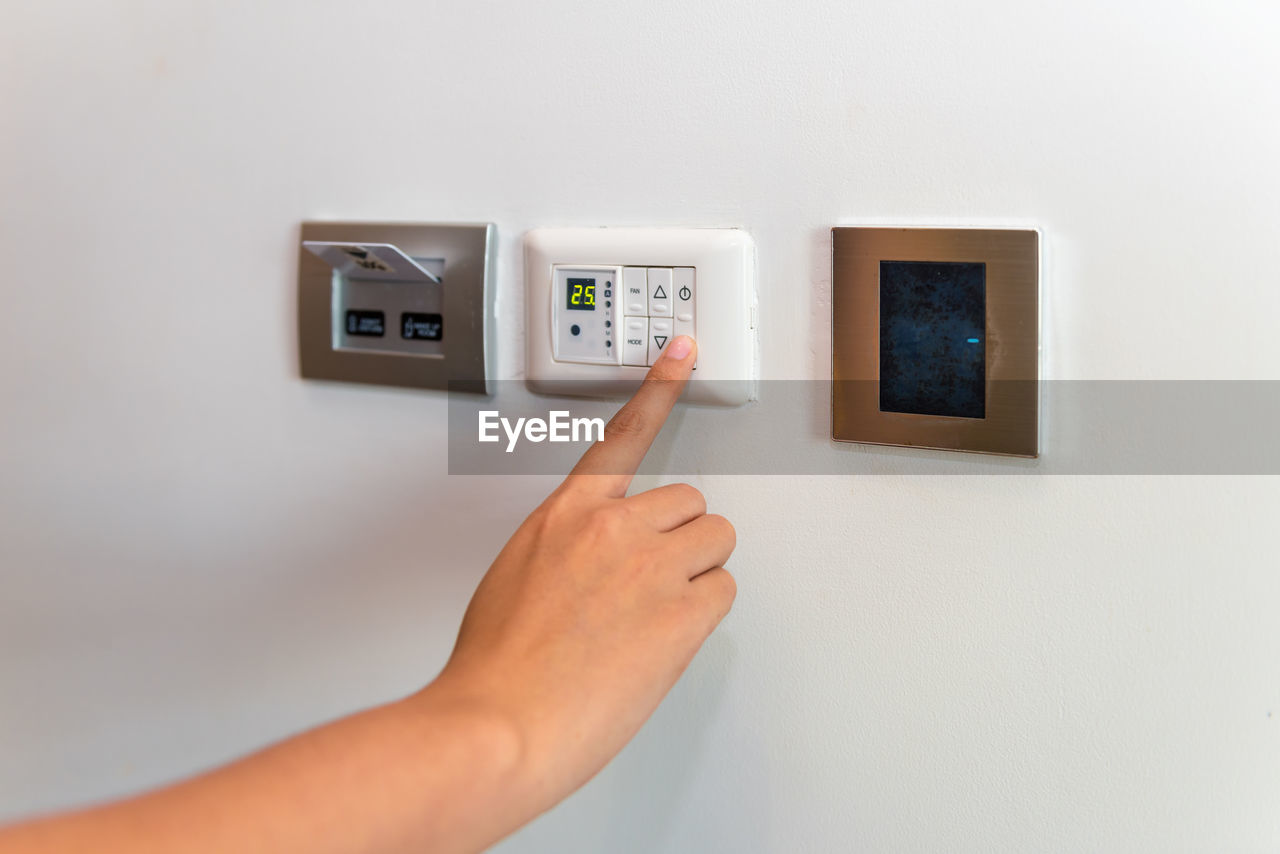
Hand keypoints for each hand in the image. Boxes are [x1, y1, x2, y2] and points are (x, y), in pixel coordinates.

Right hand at [427, 335, 736, 812]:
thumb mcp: (516, 578)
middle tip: (651, 583)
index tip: (683, 352)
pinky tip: (661, 640)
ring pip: (715, 540)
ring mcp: (650, 567)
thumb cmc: (495, 666)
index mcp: (565, 515)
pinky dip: (702, 614)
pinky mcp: (681, 613)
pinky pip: (723, 591)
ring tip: (654, 614)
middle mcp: (612, 528)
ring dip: (697, 571)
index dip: (659, 387)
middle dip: (679, 538)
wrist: (498, 723)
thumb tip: (598, 565)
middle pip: (690, 503)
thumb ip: (566, 551)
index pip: (621, 435)